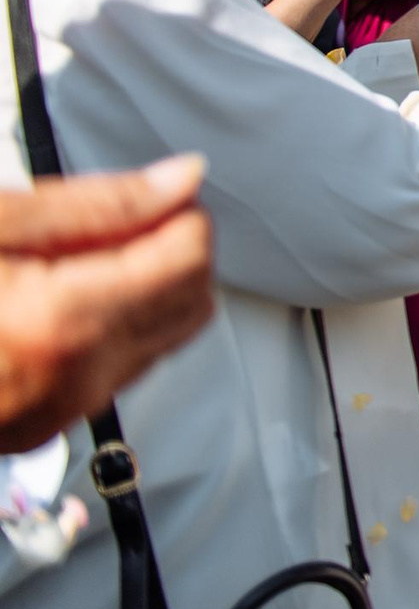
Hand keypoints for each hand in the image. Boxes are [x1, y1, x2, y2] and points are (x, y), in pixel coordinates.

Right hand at [0, 156, 215, 454]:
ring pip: (161, 340)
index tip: (144, 194)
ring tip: (68, 255)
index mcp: (61, 326)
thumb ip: (96, 205)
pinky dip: (109, 326)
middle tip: (108, 219)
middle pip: (190, 303)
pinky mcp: (37, 428)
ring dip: (143, 289)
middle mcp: (70, 384)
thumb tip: (182, 180)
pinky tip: (53, 294)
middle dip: (171, 251)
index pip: (190, 259)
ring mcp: (54, 415)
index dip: (176, 214)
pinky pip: (114, 370)